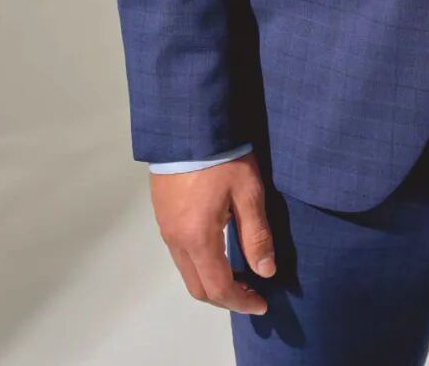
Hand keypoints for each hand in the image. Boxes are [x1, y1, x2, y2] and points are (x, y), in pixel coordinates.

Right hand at [149, 151, 273, 313]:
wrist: (188, 125)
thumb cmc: (221, 156)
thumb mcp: (248, 191)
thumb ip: (256, 234)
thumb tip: (266, 271)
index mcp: (198, 238)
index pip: (219, 287)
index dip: (241, 301)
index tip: (261, 303)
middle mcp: (177, 240)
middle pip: (198, 287)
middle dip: (225, 298)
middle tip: (251, 294)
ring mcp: (166, 229)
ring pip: (187, 272)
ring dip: (212, 282)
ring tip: (239, 275)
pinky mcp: (163, 216)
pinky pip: (180, 255)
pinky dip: (200, 265)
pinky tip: (219, 251)